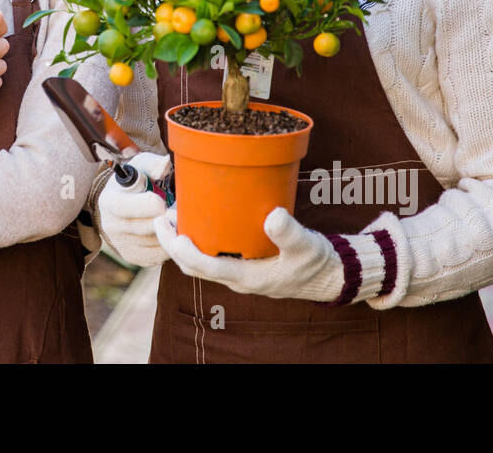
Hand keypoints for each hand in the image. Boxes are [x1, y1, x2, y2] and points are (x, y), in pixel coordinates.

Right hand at [99, 152, 172, 267]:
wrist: (122, 205)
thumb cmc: (136, 180)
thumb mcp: (140, 166)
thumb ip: (152, 165)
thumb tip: (165, 165)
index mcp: (109, 201)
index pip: (126, 207)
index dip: (149, 204)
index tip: (163, 200)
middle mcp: (111, 225)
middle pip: (146, 226)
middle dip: (166, 218)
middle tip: (179, 210)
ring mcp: (121, 244)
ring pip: (154, 242)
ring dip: (170, 231)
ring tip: (175, 218)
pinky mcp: (133, 257)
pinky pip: (158, 255)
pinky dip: (168, 244)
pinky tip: (170, 230)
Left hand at [155, 206, 351, 301]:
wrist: (330, 276)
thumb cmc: (317, 262)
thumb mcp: (306, 245)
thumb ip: (290, 232)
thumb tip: (272, 216)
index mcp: (247, 276)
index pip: (202, 266)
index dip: (180, 249)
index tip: (168, 227)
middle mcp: (238, 277)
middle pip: (194, 265)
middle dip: (173, 243)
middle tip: (162, 216)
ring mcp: (240, 272)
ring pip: (201, 261)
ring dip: (185, 241)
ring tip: (176, 214)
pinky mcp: (245, 264)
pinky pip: (214, 256)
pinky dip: (201, 240)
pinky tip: (202, 219)